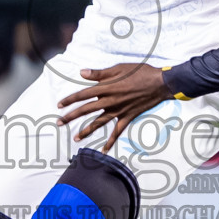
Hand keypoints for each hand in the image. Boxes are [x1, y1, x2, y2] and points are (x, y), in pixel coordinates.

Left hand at [56, 63, 173, 145]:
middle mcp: (110, 101)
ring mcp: (119, 111)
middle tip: (59, 123)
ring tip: (75, 138)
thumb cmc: (139, 72)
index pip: (83, 94)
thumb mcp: (118, 68)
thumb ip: (99, 73)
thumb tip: (81, 73)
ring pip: (99, 123)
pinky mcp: (127, 117)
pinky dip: (110, 142)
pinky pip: (117, 132)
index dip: (70, 99)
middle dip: (71, 116)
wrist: (160, 83)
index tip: (59, 105)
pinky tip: (103, 151)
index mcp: (106, 88)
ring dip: (86, 131)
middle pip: (86, 110)